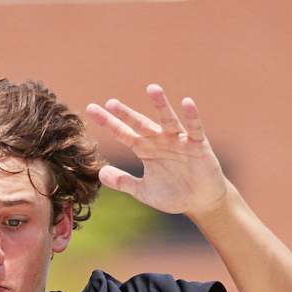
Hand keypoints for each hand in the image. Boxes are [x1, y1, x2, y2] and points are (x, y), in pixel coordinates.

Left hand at [84, 85, 229, 217]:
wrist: (200, 202)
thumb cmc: (173, 195)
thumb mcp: (143, 191)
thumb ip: (123, 182)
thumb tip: (99, 173)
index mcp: (145, 150)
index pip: (123, 134)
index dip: (108, 123)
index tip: (91, 109)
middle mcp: (160, 141)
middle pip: (140, 124)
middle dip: (126, 114)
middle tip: (111, 103)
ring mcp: (179, 141)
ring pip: (167, 120)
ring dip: (160, 105)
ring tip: (152, 88)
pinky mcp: (198, 145)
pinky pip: (194, 128)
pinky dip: (191, 116)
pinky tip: (187, 102)